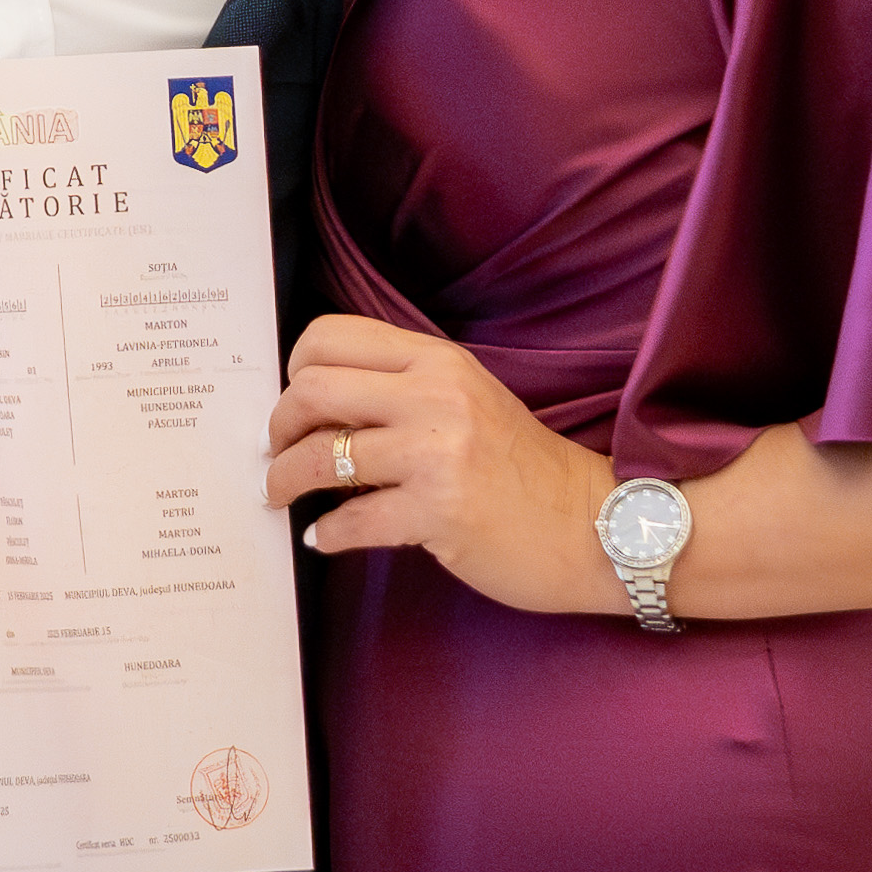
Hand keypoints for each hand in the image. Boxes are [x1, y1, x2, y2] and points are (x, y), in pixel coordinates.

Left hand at [264, 315, 617, 617]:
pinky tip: (325, 536)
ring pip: (321, 455)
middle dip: (279, 426)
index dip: (295, 369)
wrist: (593, 524)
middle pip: (312, 388)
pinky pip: (351, 520)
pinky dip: (327, 532)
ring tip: (283, 496)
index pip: (331, 335)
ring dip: (286, 481)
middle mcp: (434, 396)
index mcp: (437, 360)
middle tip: (277, 452)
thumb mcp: (466, 400)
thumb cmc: (522, 467)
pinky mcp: (439, 513)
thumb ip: (402, 389)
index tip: (295, 403)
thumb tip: (316, 404)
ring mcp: (436, 454)